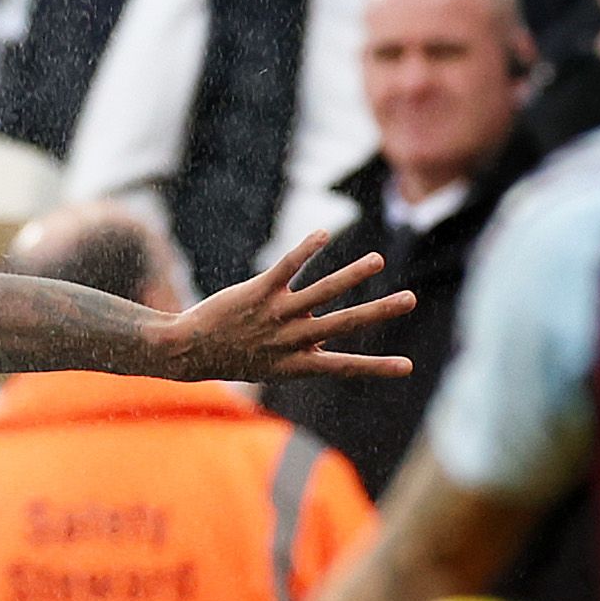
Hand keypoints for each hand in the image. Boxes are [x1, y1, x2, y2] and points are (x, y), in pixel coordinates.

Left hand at [153, 235, 419, 387]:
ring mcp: (275, 315)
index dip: (377, 367)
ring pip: (320, 293)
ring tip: (378, 260)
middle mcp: (290, 341)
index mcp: (296, 364)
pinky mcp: (258, 292)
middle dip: (378, 312)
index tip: (408, 367)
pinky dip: (306, 249)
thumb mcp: (271, 366)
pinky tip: (324, 234)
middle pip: (342, 324)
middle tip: (410, 300)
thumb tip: (325, 344)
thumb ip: (302, 354)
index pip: (344, 366)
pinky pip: (287, 267)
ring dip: (352, 275)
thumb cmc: (234, 358)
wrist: (189, 352)